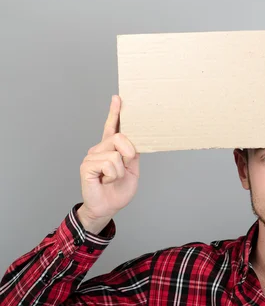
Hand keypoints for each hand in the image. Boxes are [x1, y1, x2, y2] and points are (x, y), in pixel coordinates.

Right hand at [79, 95, 139, 223]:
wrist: (108, 207)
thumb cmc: (118, 190)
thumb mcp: (132, 170)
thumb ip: (133, 154)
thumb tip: (135, 140)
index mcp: (111, 149)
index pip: (112, 127)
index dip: (115, 113)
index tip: (118, 98)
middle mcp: (99, 149)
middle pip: (119, 137)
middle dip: (129, 152)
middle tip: (125, 166)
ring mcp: (91, 156)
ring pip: (115, 154)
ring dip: (120, 170)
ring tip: (112, 178)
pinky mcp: (87, 165)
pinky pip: (108, 163)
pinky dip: (113, 175)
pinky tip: (105, 180)